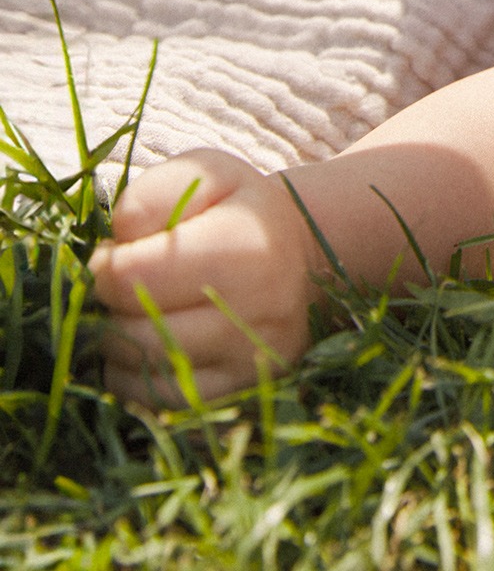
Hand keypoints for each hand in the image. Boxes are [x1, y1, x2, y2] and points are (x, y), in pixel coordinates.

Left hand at [91, 149, 320, 403]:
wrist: (305, 259)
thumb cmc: (242, 210)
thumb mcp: (207, 175)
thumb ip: (154, 193)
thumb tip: (116, 245)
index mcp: (244, 247)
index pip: (133, 277)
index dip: (105, 266)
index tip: (115, 254)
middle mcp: (255, 310)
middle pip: (134, 330)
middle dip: (109, 308)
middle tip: (123, 285)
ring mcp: (250, 358)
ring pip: (144, 372)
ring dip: (119, 345)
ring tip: (133, 313)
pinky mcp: (242, 391)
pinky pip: (161, 401)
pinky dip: (136, 377)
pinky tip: (146, 346)